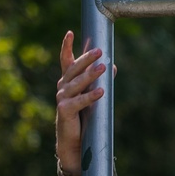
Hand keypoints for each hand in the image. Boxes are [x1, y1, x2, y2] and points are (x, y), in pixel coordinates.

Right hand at [56, 30, 108, 175]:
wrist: (74, 142)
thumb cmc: (82, 118)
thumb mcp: (91, 96)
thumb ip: (100, 81)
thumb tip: (112, 65)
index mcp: (67, 81)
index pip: (65, 60)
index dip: (66, 47)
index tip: (70, 33)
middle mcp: (62, 87)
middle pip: (74, 69)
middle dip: (87, 59)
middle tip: (99, 51)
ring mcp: (62, 98)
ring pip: (77, 83)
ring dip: (91, 75)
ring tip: (103, 67)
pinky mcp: (65, 110)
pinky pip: (80, 101)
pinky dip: (91, 96)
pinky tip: (101, 91)